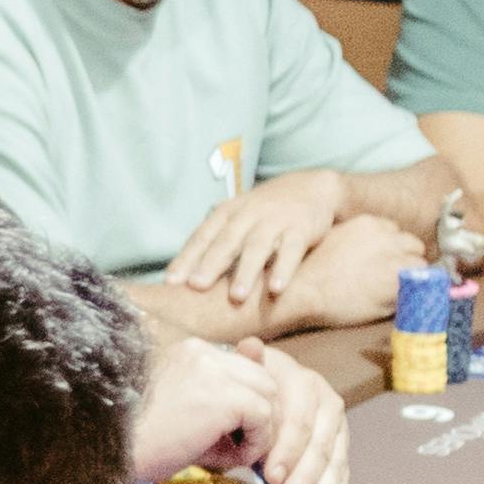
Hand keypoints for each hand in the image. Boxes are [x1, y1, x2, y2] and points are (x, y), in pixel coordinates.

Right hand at [131, 333, 353, 483]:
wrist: (107, 454)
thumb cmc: (135, 445)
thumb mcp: (185, 418)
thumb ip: (223, 410)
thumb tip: (265, 412)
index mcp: (190, 351)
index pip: (242, 369)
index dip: (244, 404)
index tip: (231, 433)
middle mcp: (203, 352)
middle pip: (262, 379)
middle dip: (258, 416)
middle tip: (238, 447)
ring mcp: (214, 370)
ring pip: (268, 396)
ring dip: (258, 431)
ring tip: (230, 455)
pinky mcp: (224, 397)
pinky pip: (264, 418)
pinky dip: (255, 443)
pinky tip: (229, 459)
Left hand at [168, 168, 362, 309]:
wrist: (313, 187)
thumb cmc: (265, 211)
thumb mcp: (237, 216)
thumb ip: (214, 239)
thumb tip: (182, 272)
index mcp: (227, 213)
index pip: (202, 236)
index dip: (186, 258)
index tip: (171, 282)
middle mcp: (248, 215)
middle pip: (226, 241)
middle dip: (210, 264)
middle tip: (196, 287)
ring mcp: (275, 221)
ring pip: (257, 247)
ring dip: (246, 272)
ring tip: (237, 296)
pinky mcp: (301, 229)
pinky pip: (292, 250)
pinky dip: (284, 269)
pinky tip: (276, 289)